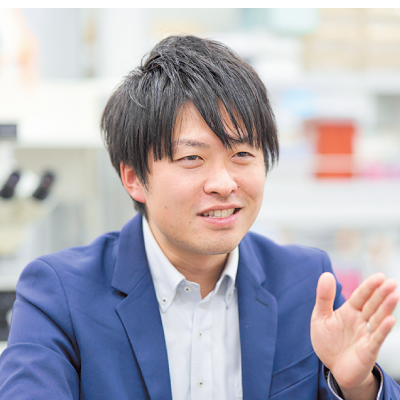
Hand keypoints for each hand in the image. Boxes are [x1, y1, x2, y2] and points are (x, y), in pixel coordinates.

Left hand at [311, 272, 398, 398]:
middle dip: (381, 293)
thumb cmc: (328, 341)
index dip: (370, 286)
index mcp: (349, 311)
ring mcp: (366, 335)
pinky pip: (377, 338)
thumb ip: (324, 297)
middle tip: (392, 282)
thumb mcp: (320, 317)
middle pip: (372, 305)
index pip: (361, 296)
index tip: (380, 276)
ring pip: (378, 318)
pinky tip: (391, 319)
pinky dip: (383, 329)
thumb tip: (326, 274)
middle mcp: (360, 321)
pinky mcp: (368, 350)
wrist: (333, 368)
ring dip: (386, 307)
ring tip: (394, 295)